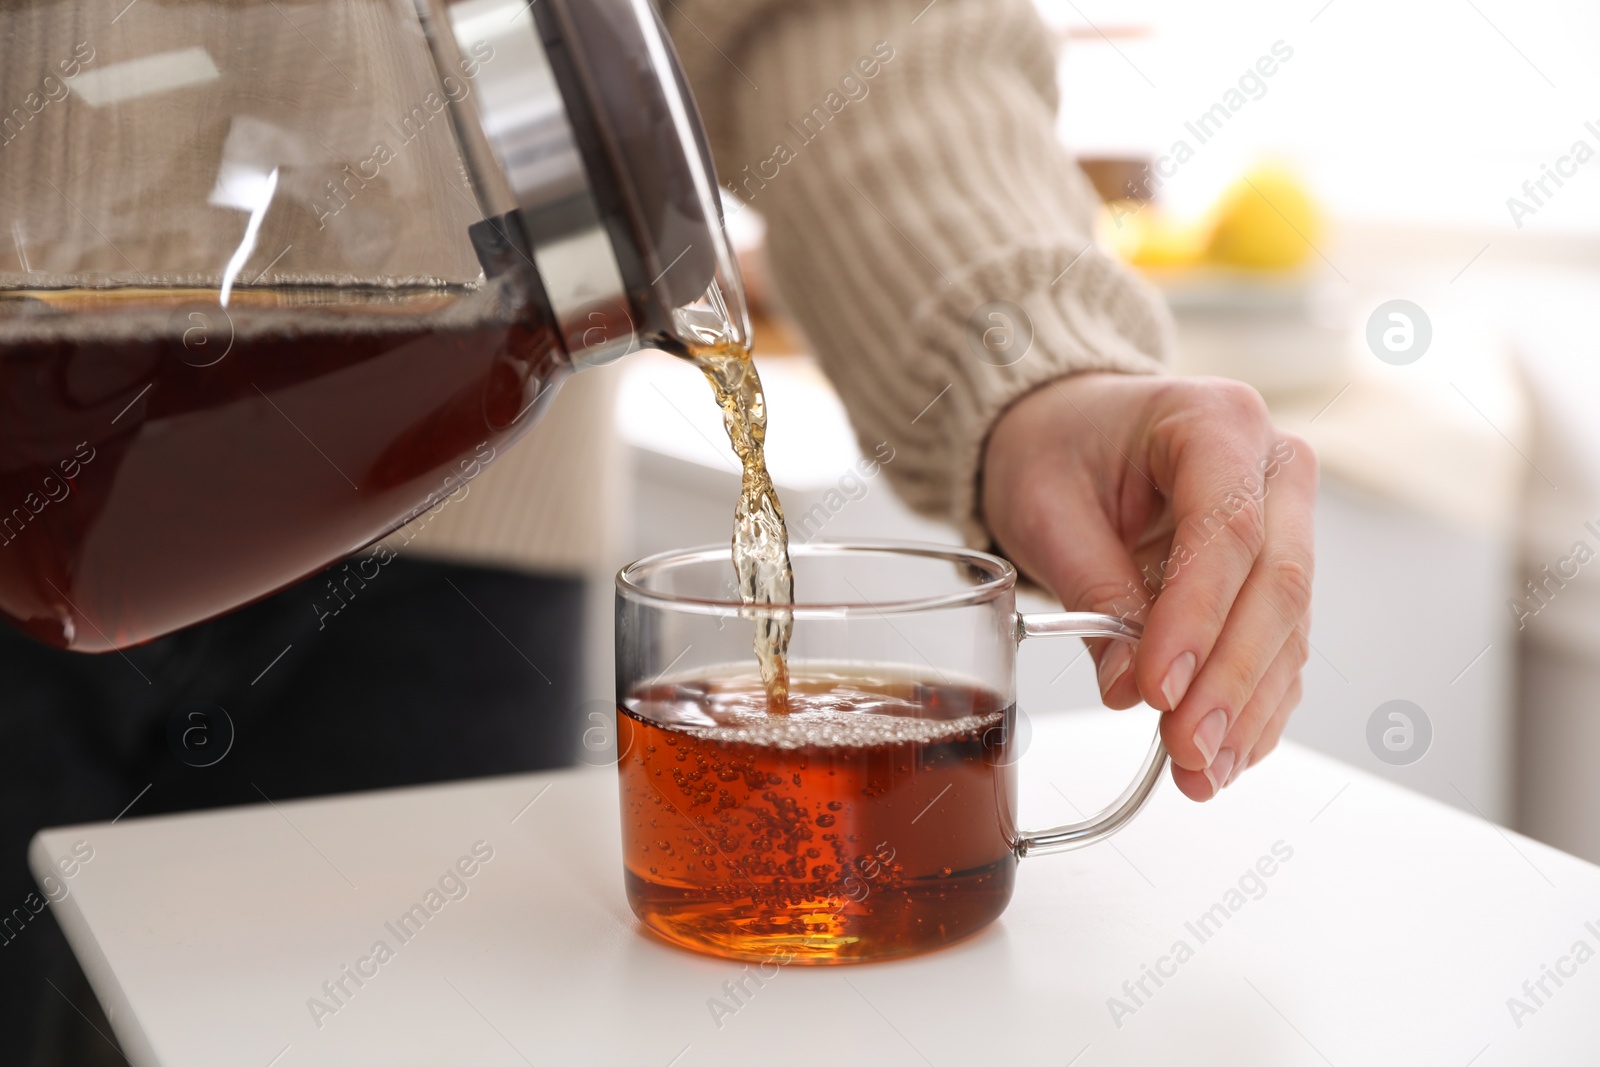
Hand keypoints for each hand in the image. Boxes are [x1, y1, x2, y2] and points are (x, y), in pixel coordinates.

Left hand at [981, 372, 1316, 800]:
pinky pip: (1281, 649)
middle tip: (1185, 748)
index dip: (1199, 618)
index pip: (1228, 530)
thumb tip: (1129, 688)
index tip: (1160, 688)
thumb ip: (1093, 591)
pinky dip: (1252, 708)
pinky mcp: (1279, 574)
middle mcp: (1273, 467)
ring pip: (1288, 629)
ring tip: (1198, 772)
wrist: (1072, 430)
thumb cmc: (1057, 448)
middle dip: (1230, 680)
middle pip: (1276, 585)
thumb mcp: (1048, 508)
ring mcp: (1289, 521)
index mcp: (1217, 420)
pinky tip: (1223, 757)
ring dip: (1246, 710)